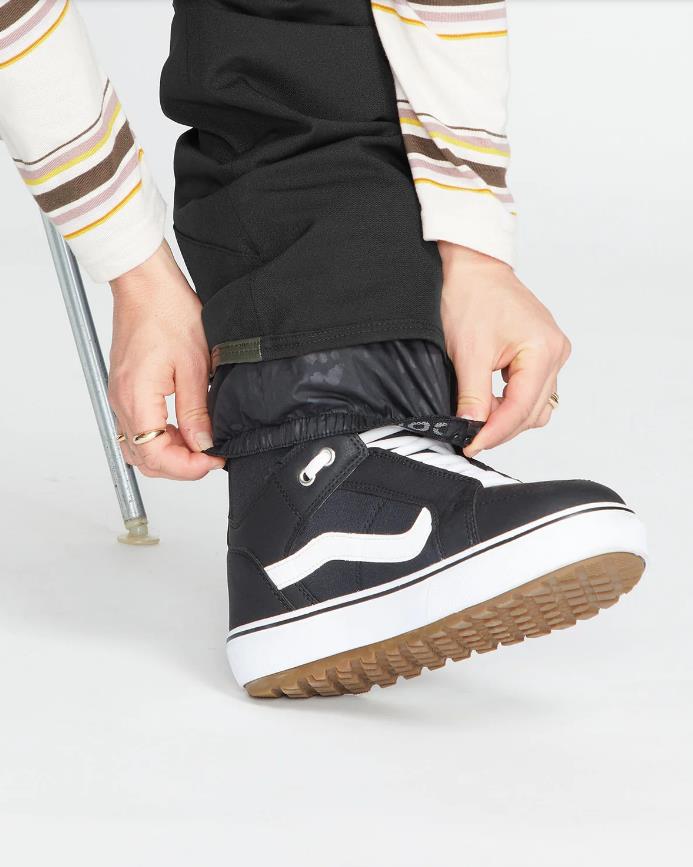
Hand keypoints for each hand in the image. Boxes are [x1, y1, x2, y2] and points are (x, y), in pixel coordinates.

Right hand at [108, 241, 224, 479]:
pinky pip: (137, 429)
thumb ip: (196, 411)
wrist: (146, 285)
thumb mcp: (195, 365)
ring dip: (169, 454)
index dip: (187, 468)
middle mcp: (121, 402)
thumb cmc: (168, 312)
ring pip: (139, 447)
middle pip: (144, 458)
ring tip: (199, 443)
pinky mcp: (125, 390)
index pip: (156, 455)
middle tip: (211, 456)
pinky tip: (183, 429)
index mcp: (137, 397)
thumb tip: (203, 444)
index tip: (213, 460)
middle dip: (180, 466)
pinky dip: (160, 438)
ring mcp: (120, 397)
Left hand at [439, 242, 570, 456]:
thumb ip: (473, 396)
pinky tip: (491, 403)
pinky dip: (513, 403)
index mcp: (543, 350)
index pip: (521, 408)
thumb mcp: (467, 352)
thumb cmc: (471, 296)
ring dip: (509, 418)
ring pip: (536, 405)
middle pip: (533, 411)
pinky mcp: (543, 353)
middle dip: (501, 427)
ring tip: (479, 418)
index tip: (472, 444)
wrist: (472, 268)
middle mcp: (556, 353)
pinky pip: (533, 391)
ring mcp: (553, 353)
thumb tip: (473, 428)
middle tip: (470, 436)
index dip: (495, 432)